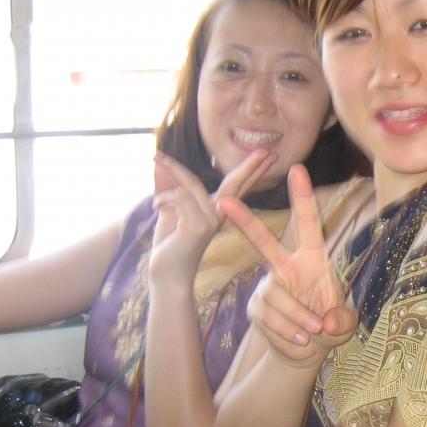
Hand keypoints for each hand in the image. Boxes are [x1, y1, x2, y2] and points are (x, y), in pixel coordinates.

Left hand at [148, 149, 275, 286]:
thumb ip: (166, 185)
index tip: (269, 155)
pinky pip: (179, 197)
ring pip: (191, 184)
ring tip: (157, 159)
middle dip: (251, 166)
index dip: (253, 170)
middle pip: (236, 184)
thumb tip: (159, 163)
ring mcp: (210, 221)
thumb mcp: (167, 209)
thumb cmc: (169, 244)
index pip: (238, 185)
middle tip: (266, 151)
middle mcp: (218, 215)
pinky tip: (156, 205)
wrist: (166, 275)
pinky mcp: (197, 227)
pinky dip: (164, 197)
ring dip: (172, 171)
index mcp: (216, 210)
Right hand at [221, 164, 357, 367]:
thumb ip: (342, 320)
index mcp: (312, 258)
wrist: (307, 349)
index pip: (308, 224)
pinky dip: (288, 331)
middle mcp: (286, 266)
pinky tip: (300, 339)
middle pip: (262, 240)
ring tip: (314, 331)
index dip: (302, 197)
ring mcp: (268, 286)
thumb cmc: (329, 325)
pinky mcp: (257, 308)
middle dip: (244, 220)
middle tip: (222, 200)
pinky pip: (269, 316)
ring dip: (298, 316)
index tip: (297, 169)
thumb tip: (326, 320)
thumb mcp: (344, 324)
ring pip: (276, 295)